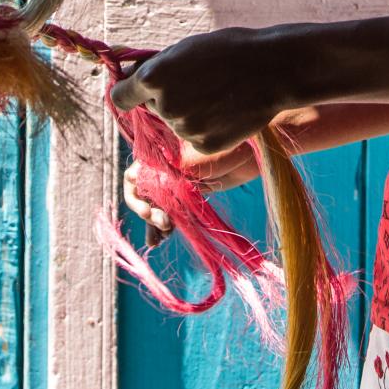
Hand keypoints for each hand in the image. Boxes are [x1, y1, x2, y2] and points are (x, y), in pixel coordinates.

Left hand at [108, 25, 309, 155]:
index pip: (119, 98)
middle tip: (196, 83)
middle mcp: (163, 106)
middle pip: (150, 109)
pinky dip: (206, 127)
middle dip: (165, 99)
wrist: (271, 70)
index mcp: (152, 78)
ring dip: (188, 113)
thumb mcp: (183, 50)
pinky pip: (195, 138)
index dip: (129, 94)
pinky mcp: (204, 146)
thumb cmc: (226, 51)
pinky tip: (225, 111)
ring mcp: (184, 129)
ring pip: (175, 123)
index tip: (138, 92)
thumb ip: (153, 67)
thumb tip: (127, 78)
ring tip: (216, 94)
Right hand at [122, 144, 257, 243]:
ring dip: (155, 223)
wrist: (255, 153)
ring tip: (160, 239)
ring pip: (157, 206)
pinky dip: (165, 225)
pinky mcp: (190, 194)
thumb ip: (164, 174)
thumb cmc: (225, 149)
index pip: (134, 177)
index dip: (136, 197)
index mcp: (160, 154)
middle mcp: (164, 167)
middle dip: (149, 213)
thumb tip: (135, 184)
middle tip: (165, 224)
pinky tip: (160, 240)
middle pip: (144, 195)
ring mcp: (177, 182)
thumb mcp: (191, 162)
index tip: (148, 213)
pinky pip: (171, 210)